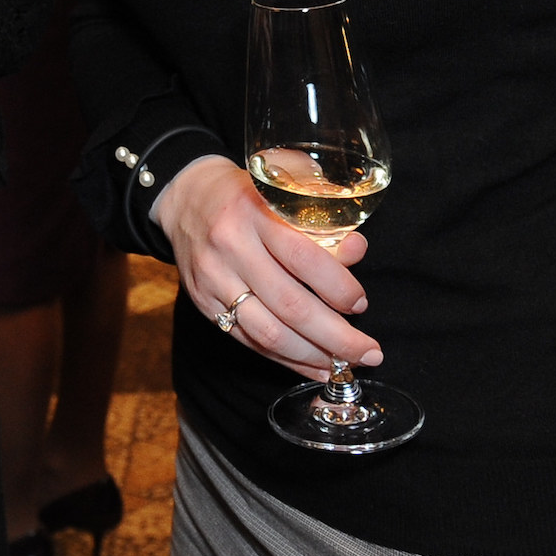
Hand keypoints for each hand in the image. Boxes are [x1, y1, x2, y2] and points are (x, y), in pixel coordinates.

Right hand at [155, 155, 380, 382]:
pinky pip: (248, 341)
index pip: (303, 257)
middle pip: (290, 305)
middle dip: (336, 336)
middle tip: (369, 352)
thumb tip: (356, 250)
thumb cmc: (246, 193)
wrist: (185, 197)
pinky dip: (284, 359)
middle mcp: (231, 246)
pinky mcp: (203, 303)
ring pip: (268, 332)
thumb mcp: (282, 190)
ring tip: (344, 365)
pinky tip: (311, 365)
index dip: (338, 287)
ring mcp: (214, 279)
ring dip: (312, 356)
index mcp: (254, 211)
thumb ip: (319, 219)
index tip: (360, 303)